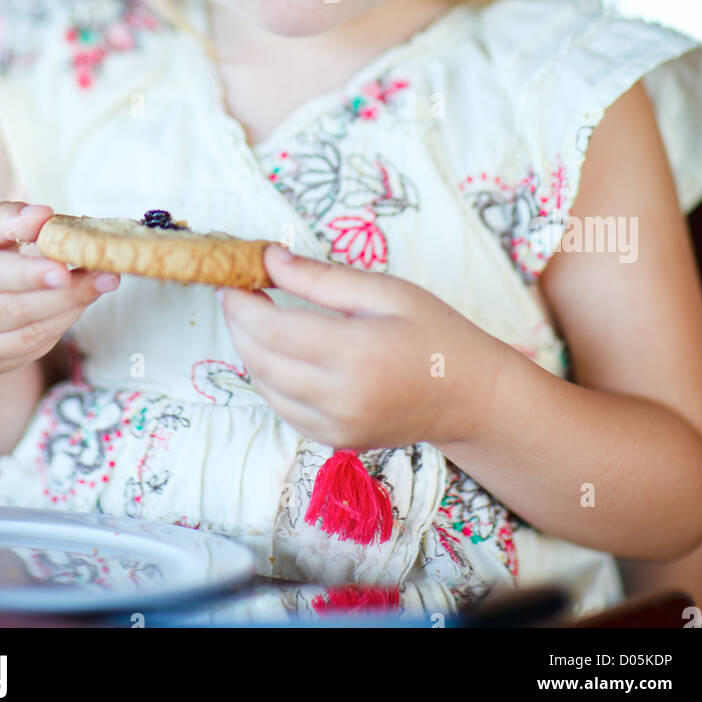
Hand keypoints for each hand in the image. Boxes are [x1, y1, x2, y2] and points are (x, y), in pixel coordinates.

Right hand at [0, 201, 120, 374]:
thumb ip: (10, 217)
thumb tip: (43, 216)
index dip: (27, 274)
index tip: (65, 269)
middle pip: (10, 310)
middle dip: (63, 294)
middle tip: (106, 274)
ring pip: (24, 336)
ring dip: (70, 310)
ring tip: (101, 284)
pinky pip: (31, 351)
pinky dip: (61, 326)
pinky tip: (79, 302)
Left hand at [216, 245, 501, 450]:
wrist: (471, 396)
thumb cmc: (435, 332)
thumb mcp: (384, 291)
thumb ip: (321, 278)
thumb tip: (269, 259)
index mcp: (356, 354)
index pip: (273, 330)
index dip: (242, 304)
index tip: (231, 278)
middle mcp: (341, 399)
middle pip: (261, 360)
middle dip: (239, 324)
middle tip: (237, 292)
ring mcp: (337, 428)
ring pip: (266, 388)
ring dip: (250, 351)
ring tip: (255, 317)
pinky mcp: (336, 443)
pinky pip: (284, 409)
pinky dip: (270, 379)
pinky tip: (278, 352)